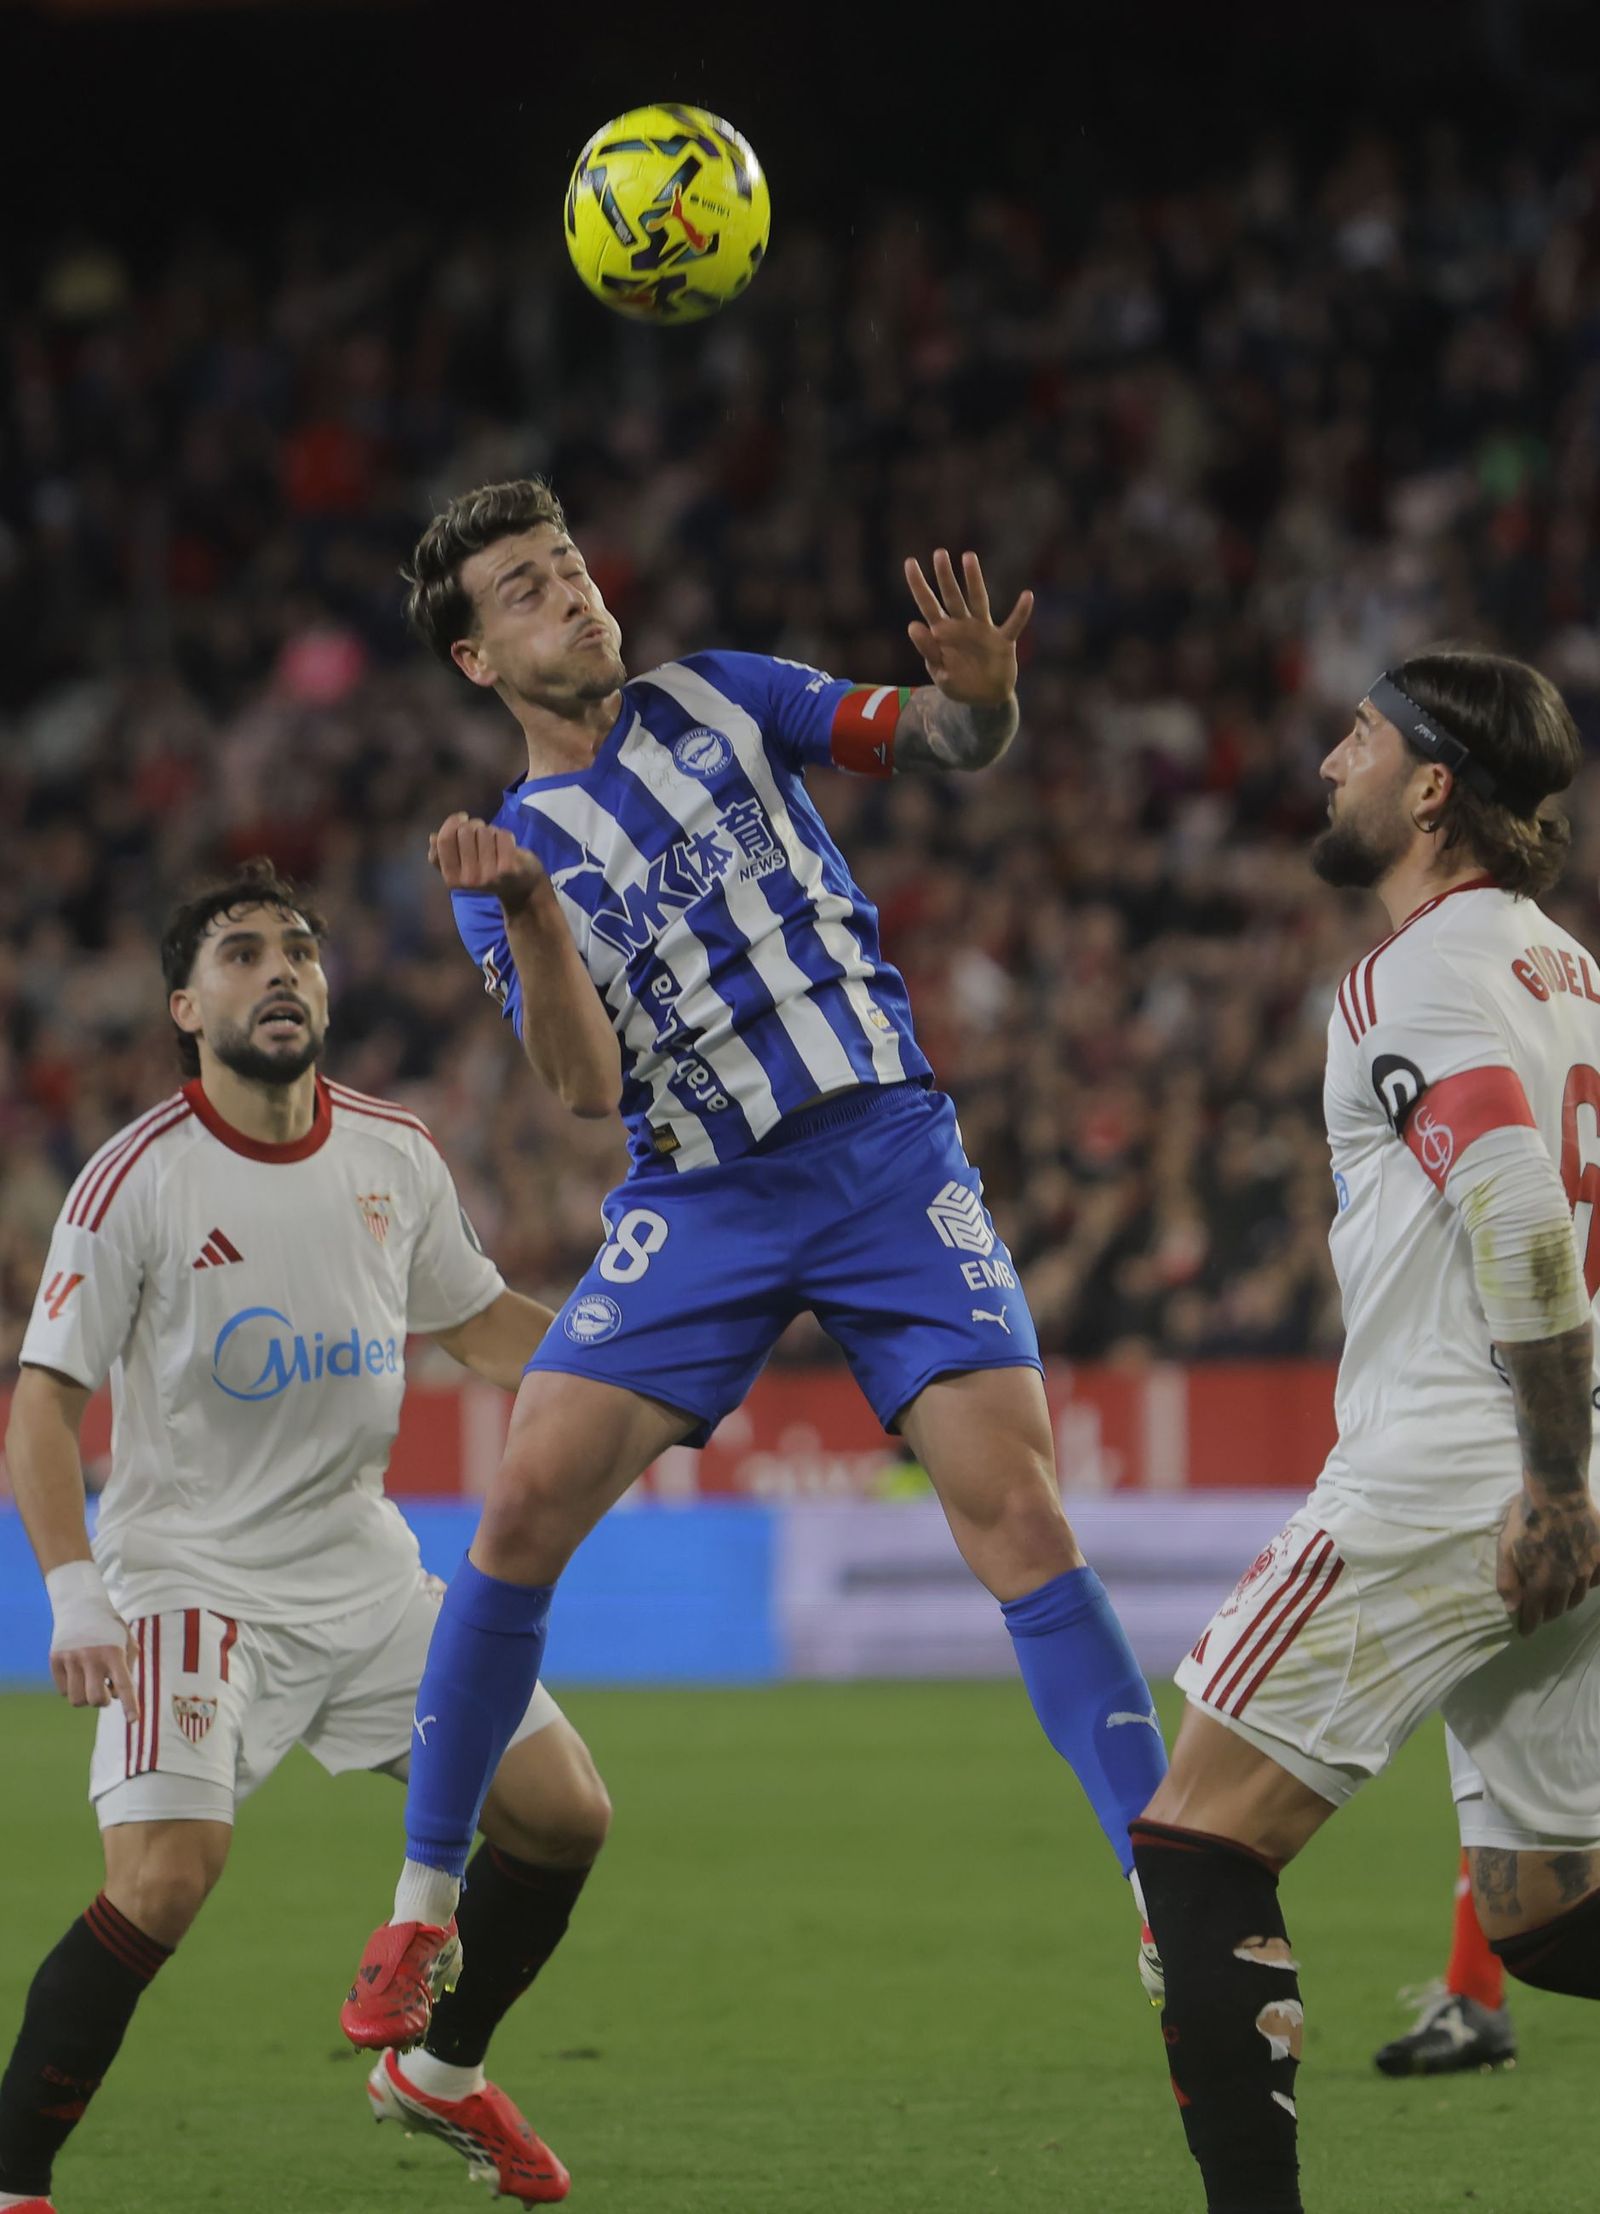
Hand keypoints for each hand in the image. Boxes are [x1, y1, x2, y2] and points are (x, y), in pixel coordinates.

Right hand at [51, 1635, 138, 1723]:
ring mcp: (70, 1658)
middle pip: (95, 1700)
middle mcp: (91, 1656)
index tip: (134, 1720)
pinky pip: (63, 1692)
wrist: (81, 1605)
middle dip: (102, 1702)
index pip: (123, 1684)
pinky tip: (77, 1674)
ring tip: (91, 1683)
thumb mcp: (128, 1642)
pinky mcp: (55, 1660)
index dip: (129, 1704)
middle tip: (104, 1691)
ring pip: (77, 1700)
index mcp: (114, 1652)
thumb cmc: (110, 1629)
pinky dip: (72, 1689)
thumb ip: (127, 1670)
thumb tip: (113, 1697)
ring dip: (86, 1698)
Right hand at [429, 814, 546, 915]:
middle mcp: (468, 879)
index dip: (452, 822)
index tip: (461, 818)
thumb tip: (432, 838)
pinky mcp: (508, 869)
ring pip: (484, 831)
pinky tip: (507, 845)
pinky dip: (505, 834)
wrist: (520, 888)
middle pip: (464, 831)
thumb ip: (443, 854)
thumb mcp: (460, 866)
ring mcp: (489, 875)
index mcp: (451, 878)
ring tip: (494, 842)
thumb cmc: (486, 871)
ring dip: (490, 830)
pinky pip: (501, 835)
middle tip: (482, 833)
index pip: (444, 840)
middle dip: (474, 825)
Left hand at [903, 549, 1033, 706]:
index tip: (909, 562)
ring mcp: (983, 630)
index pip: (928, 604)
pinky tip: (1027, 596)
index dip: (918, 585)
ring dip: (974, 580)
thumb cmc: (958, 684)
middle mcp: (962, 625)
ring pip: (978, 600)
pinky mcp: (1003, 641)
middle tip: (939, 553)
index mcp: (943, 633)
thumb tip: (913, 625)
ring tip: (968, 557)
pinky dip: (1021, 612)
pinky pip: (1013, 624)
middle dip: (945, 576)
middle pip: (952, 596)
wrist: (984, 700)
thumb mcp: (939, 672)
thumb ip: (928, 649)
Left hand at [1496, 1488, 1599, 1635]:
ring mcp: (1588, 1570)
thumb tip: (1512, 1608)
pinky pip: (1596, 1580)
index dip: (1528, 1626)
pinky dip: (1588, 1582)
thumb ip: (1508, 1580)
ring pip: (1578, 1596)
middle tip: (1539, 1606)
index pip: (1535, 1615)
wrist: (1557, 1493)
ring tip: (1557, 1590)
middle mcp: (1567, 1582)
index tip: (1524, 1631)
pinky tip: (1580, 1574)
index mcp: (1541, 1583)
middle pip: (1558, 1609)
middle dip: (1546, 1611)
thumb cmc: (1526, 1519)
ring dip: (1566, 1598)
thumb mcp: (1505, 1547)